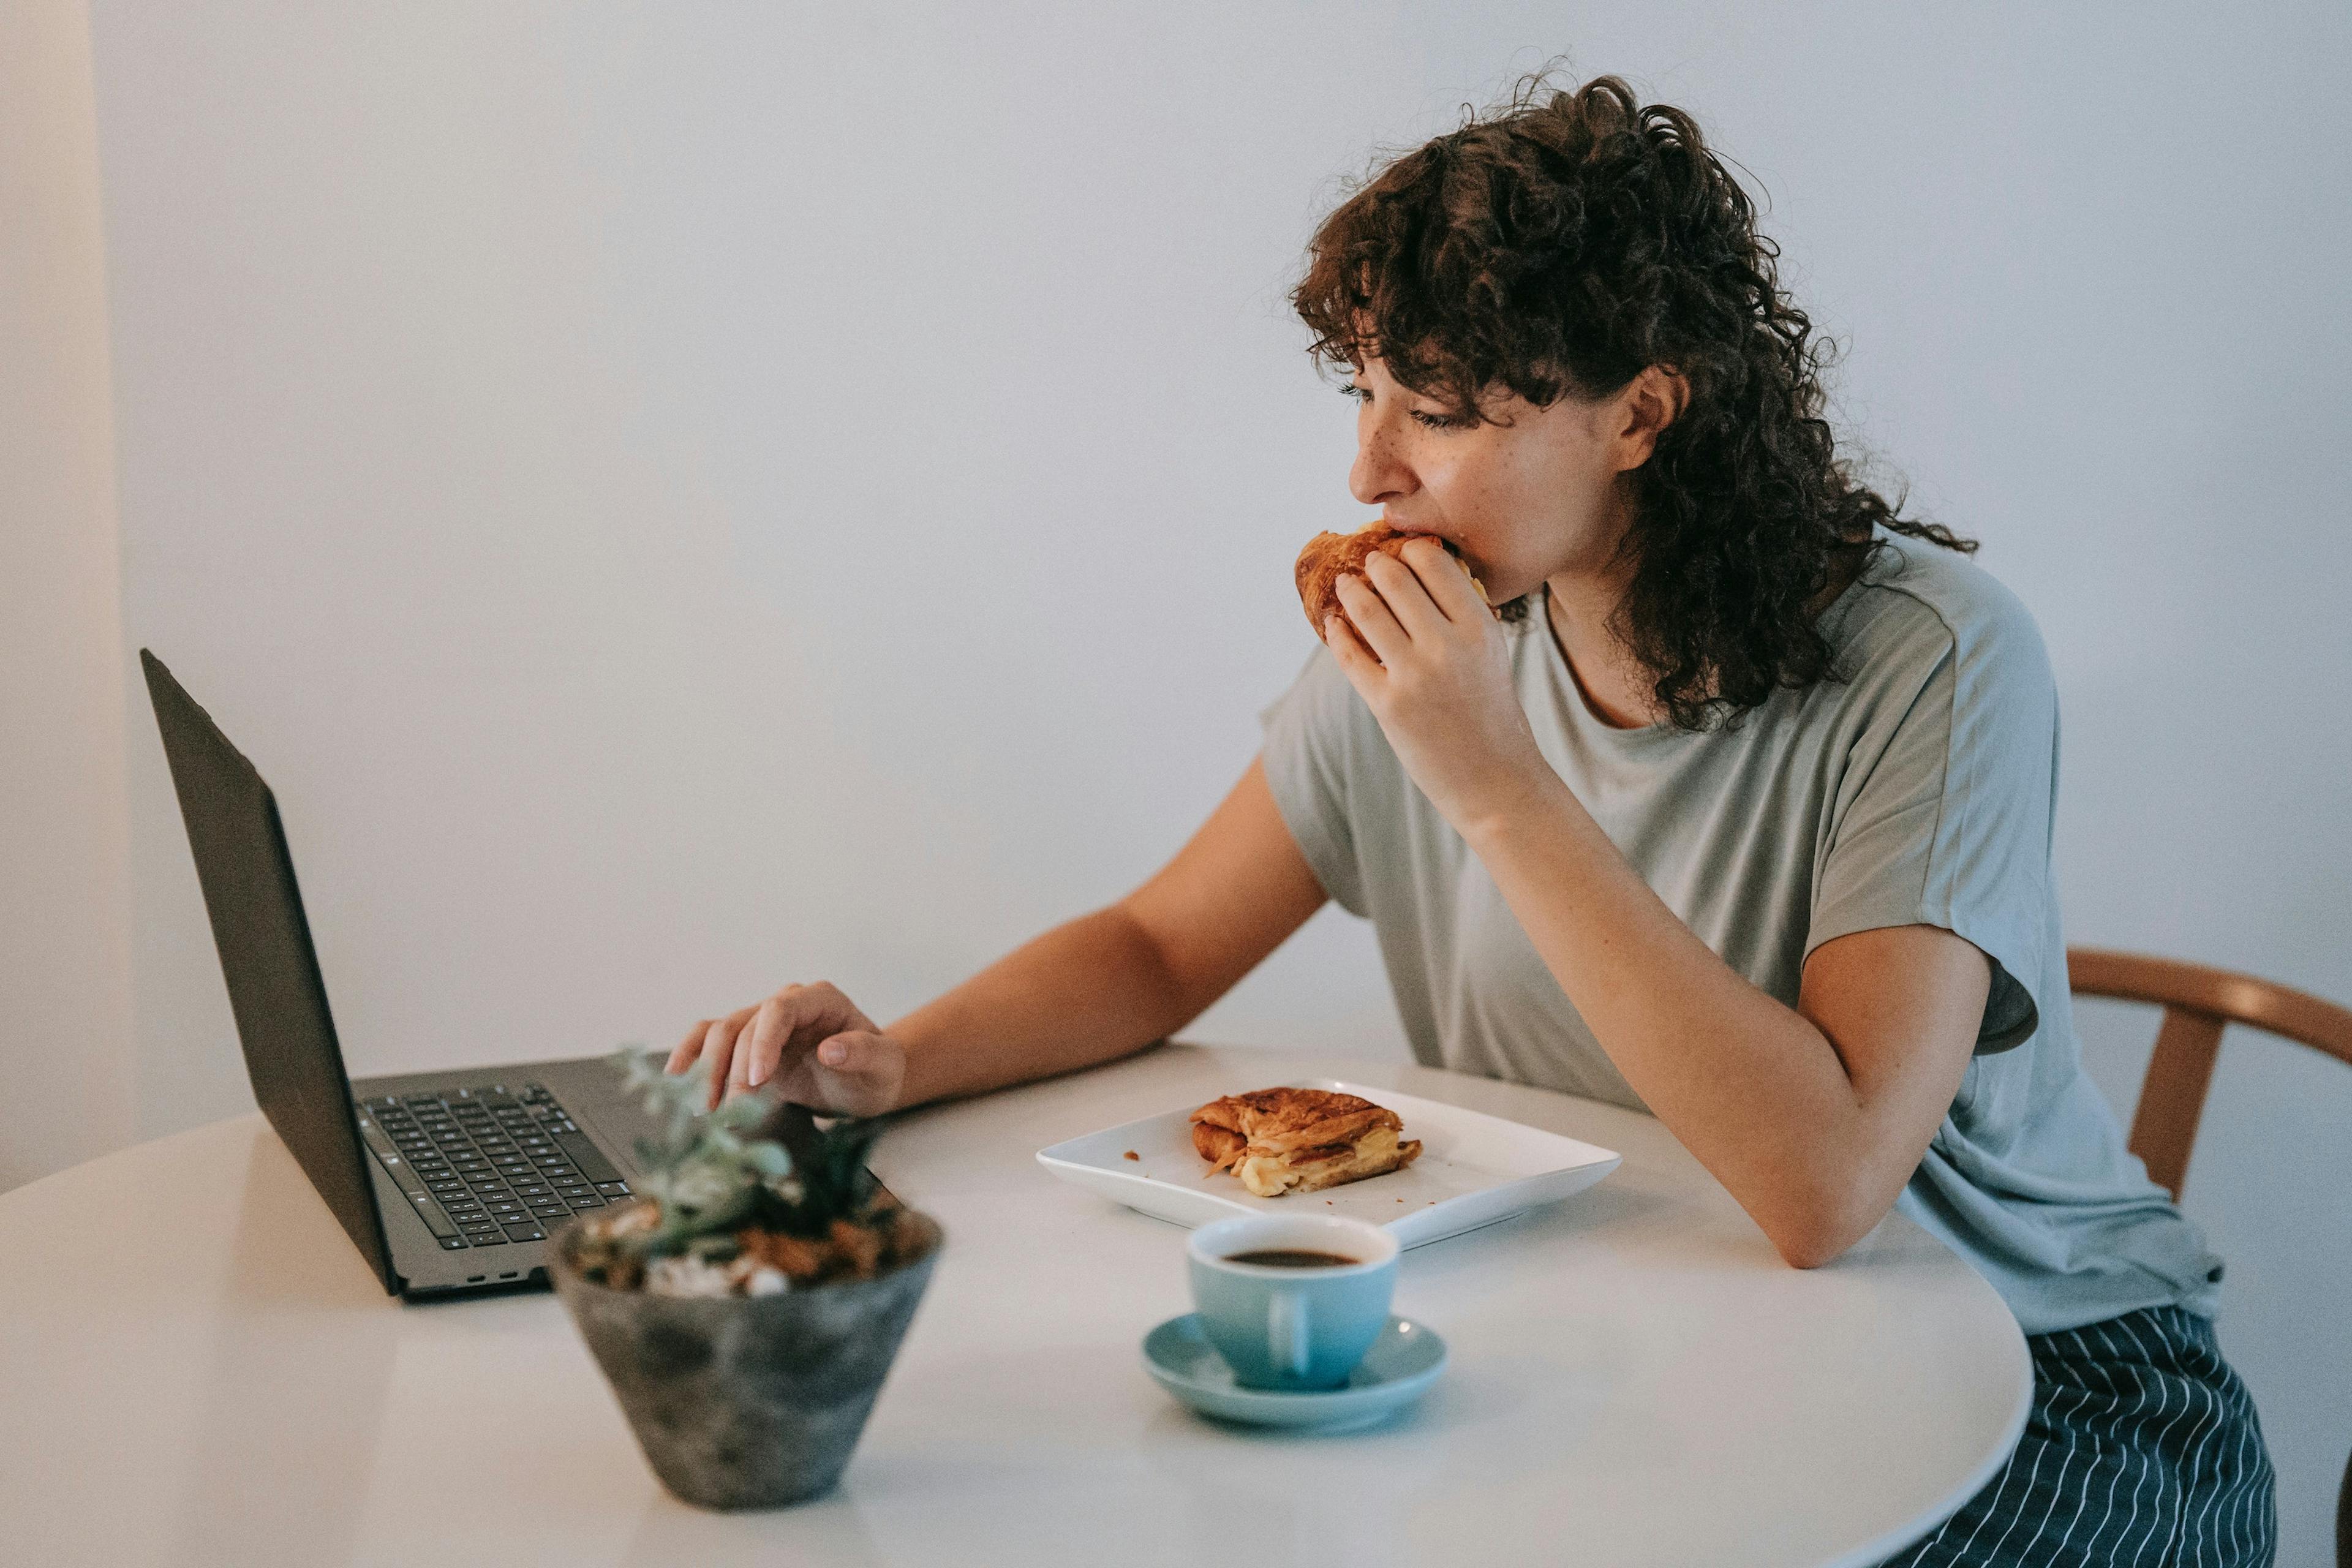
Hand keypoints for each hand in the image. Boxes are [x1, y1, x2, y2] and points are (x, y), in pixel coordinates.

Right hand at [666, 981, 905, 1116]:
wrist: (865, 1083)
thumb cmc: (876, 1071)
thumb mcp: (882, 1066)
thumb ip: (863, 1054)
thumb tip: (832, 1050)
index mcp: (821, 1000)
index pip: (780, 1009)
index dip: (763, 1041)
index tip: (755, 1081)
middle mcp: (787, 1004)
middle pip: (744, 1024)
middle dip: (732, 1069)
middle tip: (732, 1113)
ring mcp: (764, 1022)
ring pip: (721, 1033)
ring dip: (708, 1070)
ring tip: (705, 1110)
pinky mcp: (747, 1044)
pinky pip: (710, 1040)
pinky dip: (691, 1055)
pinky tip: (675, 1079)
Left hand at [1324, 538, 1554, 831]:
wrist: (1496, 781)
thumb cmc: (1494, 714)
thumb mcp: (1493, 653)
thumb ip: (1463, 614)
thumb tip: (1423, 571)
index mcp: (1479, 627)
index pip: (1433, 562)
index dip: (1409, 550)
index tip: (1399, 549)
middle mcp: (1446, 646)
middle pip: (1395, 579)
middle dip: (1375, 564)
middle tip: (1367, 561)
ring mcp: (1414, 676)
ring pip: (1365, 611)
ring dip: (1350, 591)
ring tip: (1345, 584)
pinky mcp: (1387, 705)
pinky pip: (1349, 654)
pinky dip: (1336, 632)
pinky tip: (1333, 624)